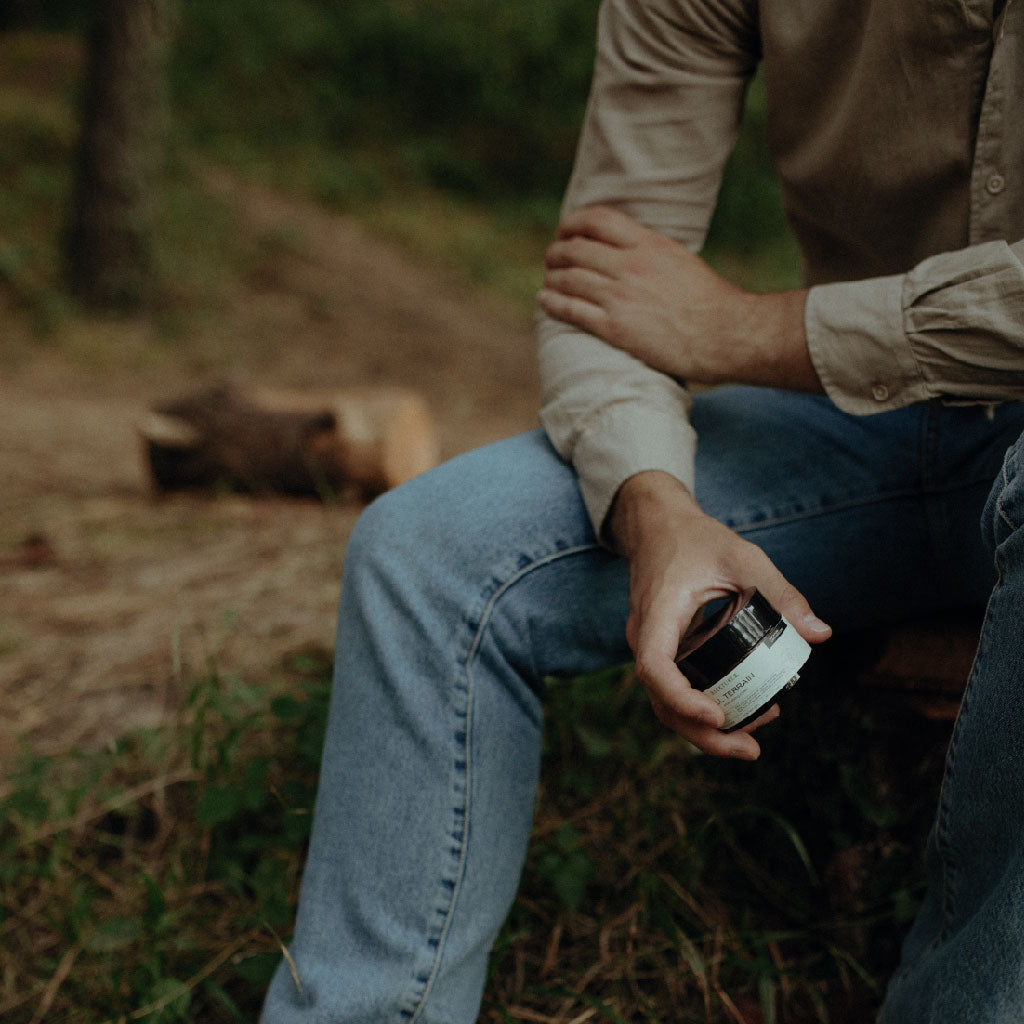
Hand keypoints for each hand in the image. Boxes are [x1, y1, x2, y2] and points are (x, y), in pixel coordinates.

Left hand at [538, 205, 819, 391]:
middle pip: (575, 249)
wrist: (725, 335)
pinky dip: (552, 303)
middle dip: (556, 253)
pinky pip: (572, 310)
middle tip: (552, 260)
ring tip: (548, 282)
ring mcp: (621, 296)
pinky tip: (545, 301)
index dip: (573, 223)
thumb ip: (650, 252)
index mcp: (648, 244)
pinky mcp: (616, 327)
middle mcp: (631, 265)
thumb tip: (629, 250)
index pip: (597, 219)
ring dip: (552, 278)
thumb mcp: (680, 261)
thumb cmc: (710, 302)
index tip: (565, 232)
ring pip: (569, 278)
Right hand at [609, 471, 830, 759]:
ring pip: (667, 703)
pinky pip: (675, 690)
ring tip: (753, 738)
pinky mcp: (661, 650)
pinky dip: (703, 708)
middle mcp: (646, 637)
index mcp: (658, 614)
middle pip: (662, 702)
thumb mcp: (743, 557)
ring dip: (705, 729)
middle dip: (703, 735)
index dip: (683, 700)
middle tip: (752, 750)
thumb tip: (819, 634)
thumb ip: (780, 592)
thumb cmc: (697, 538)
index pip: (656, 668)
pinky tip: (742, 710)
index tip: (719, 715)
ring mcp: (651, 647)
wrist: (658, 526)